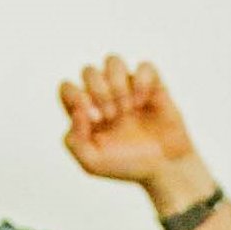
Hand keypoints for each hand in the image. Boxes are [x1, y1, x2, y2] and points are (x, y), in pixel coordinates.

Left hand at [58, 57, 201, 192]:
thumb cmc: (126, 166)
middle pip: (89, 71)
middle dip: (100, 93)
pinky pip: (144, 66)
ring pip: (112, 60)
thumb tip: (77, 111)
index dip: (76, 97)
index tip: (94, 119)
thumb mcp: (92, 163)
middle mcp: (104, 95)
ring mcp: (128, 87)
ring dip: (118, 84)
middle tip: (112, 116)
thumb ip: (74, 141)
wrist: (163, 169)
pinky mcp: (152, 85)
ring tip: (127, 108)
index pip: (67, 88)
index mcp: (86, 111)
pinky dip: (142, 82)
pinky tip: (144, 102)